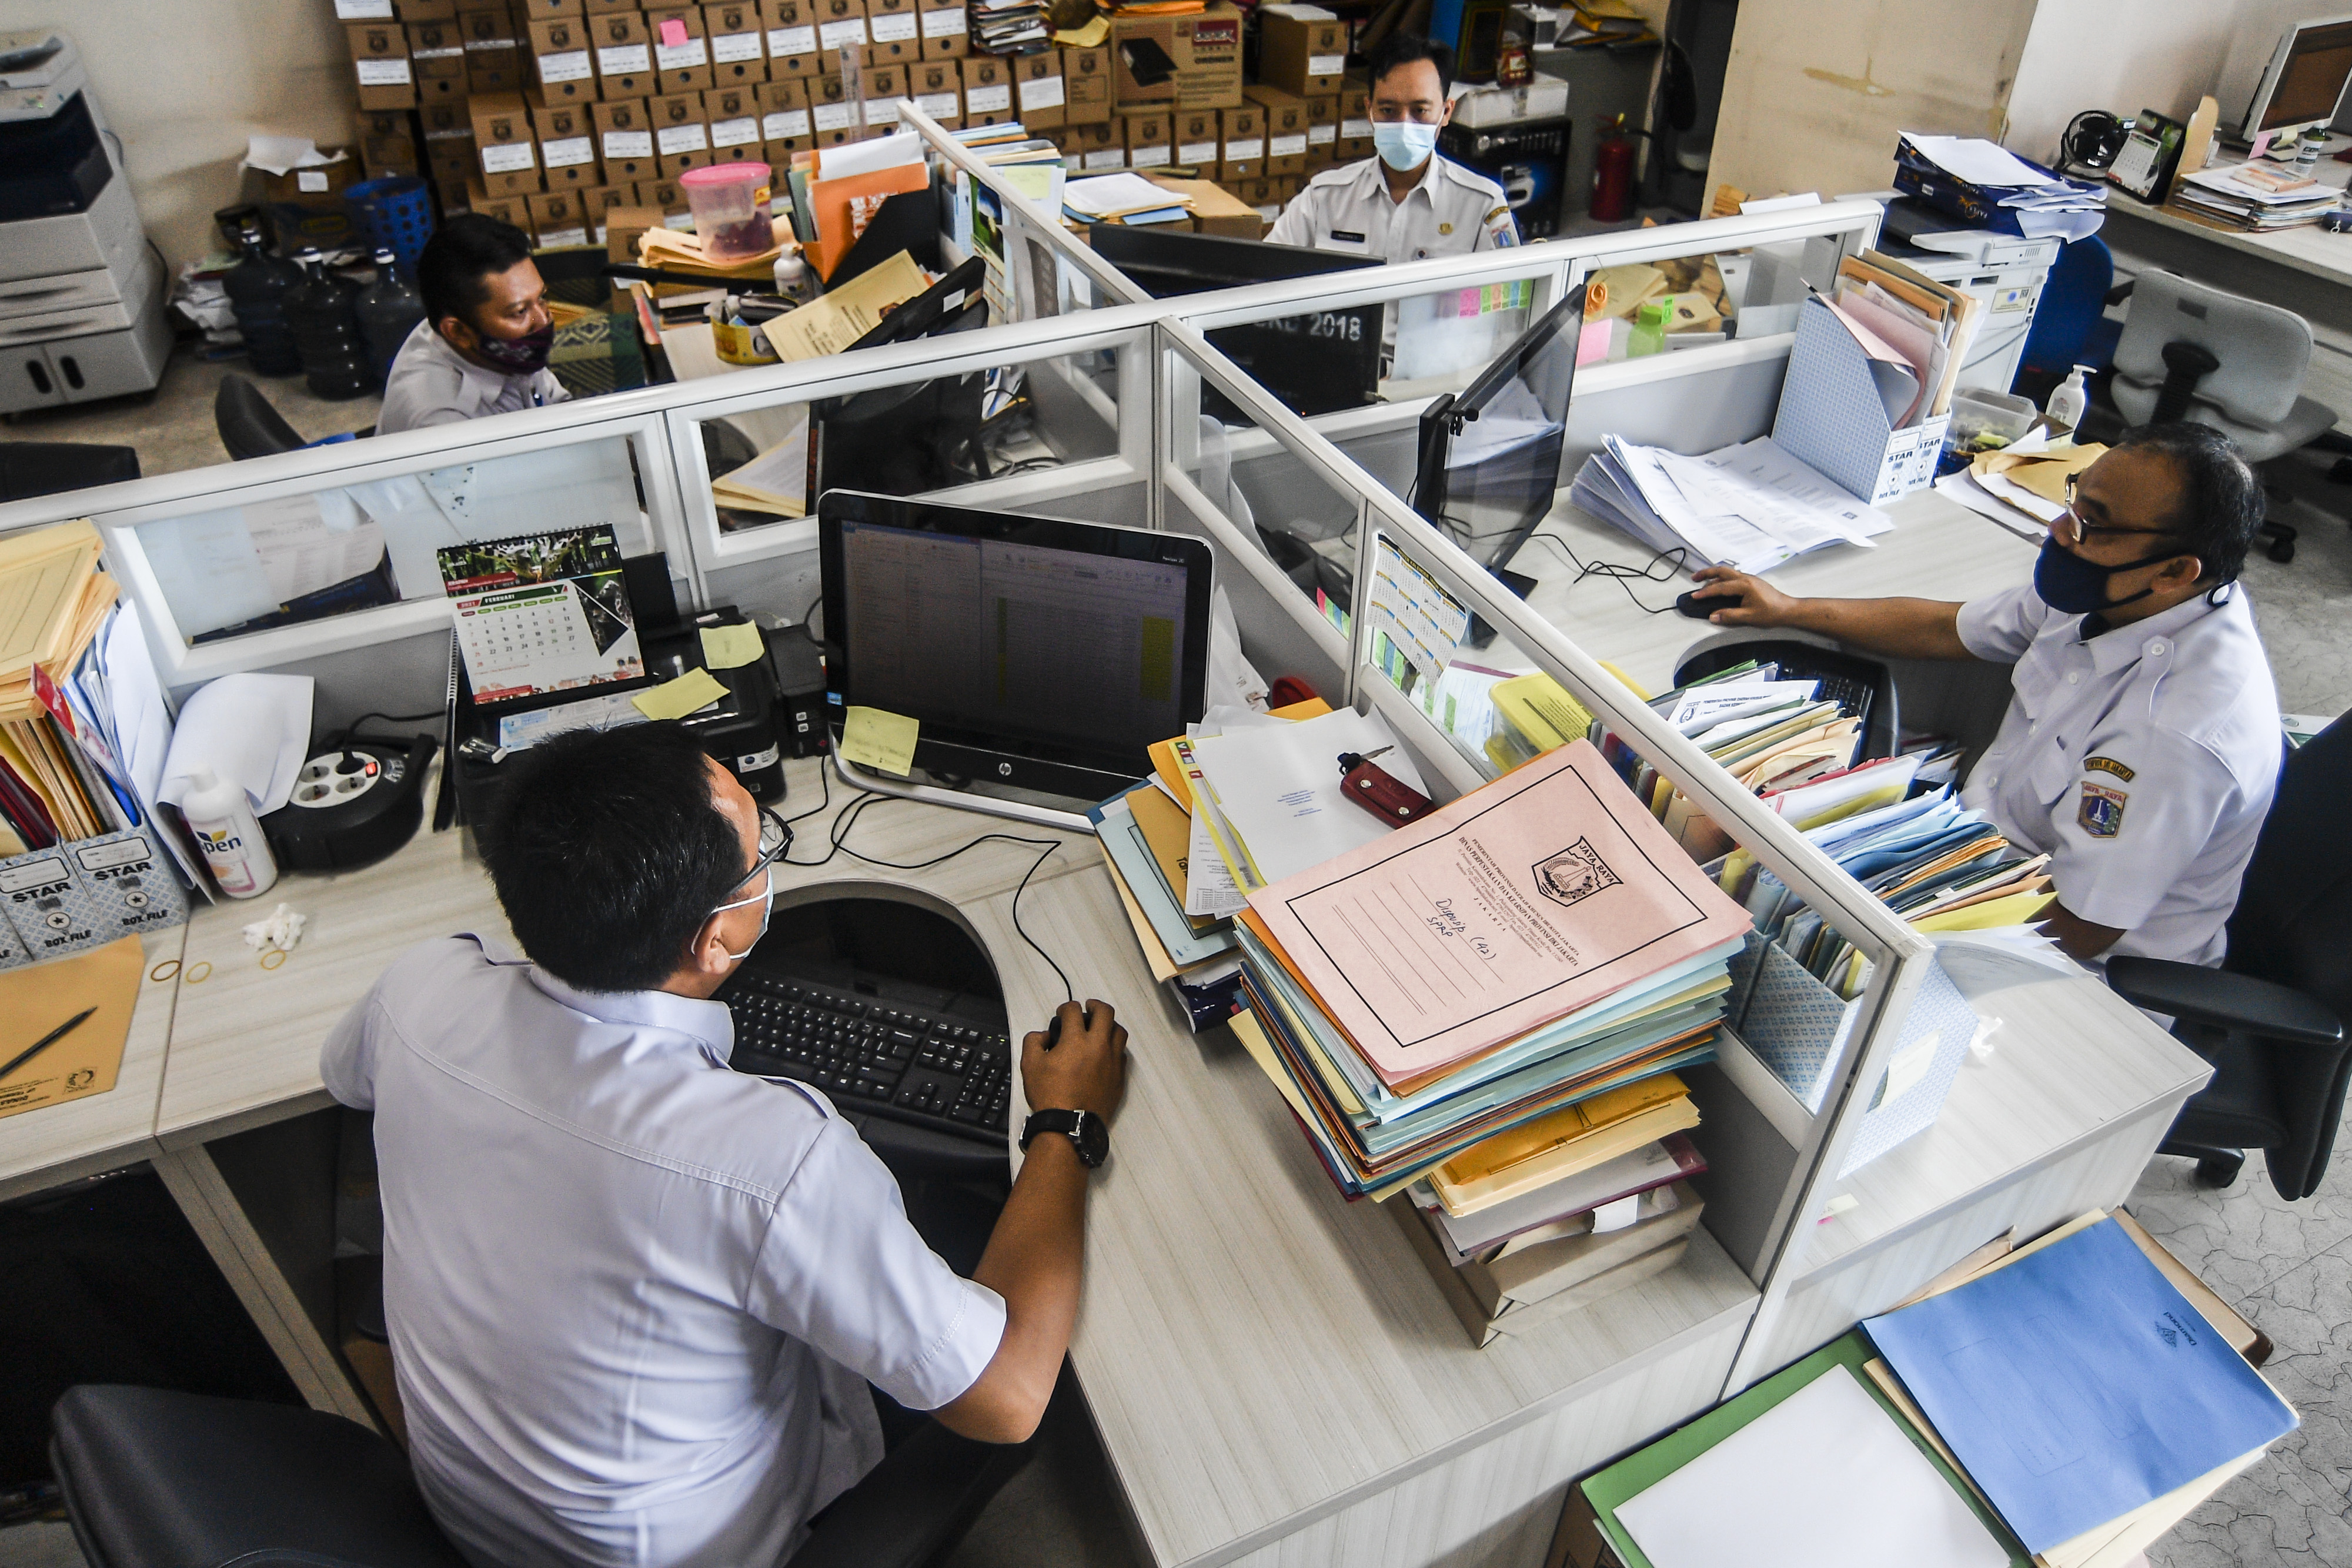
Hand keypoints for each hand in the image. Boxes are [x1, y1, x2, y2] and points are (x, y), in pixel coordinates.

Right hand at [1021, 999, 1128, 1124]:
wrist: (1070, 1125)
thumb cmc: (1050, 1096)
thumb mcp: (1029, 1064)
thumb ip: (1034, 1041)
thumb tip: (1044, 1036)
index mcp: (1076, 1041)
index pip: (1074, 1011)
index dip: (1066, 1008)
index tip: (1062, 1013)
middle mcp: (1098, 1047)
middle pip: (1105, 1012)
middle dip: (1095, 1005)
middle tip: (1088, 1008)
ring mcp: (1112, 1062)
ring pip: (1119, 1031)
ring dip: (1109, 1025)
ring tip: (1099, 1028)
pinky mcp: (1119, 1077)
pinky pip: (1122, 1054)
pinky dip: (1114, 1047)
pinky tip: (1105, 1052)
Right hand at [1689, 565, 1800, 626]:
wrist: (1788, 609)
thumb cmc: (1772, 612)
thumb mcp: (1749, 617)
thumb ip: (1729, 616)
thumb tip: (1713, 616)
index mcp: (1744, 585)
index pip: (1720, 587)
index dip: (1705, 592)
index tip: (1695, 596)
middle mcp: (1746, 578)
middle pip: (1721, 571)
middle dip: (1706, 573)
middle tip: (1694, 578)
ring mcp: (1749, 578)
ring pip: (1727, 572)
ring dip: (1713, 574)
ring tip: (1702, 580)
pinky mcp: (1751, 582)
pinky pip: (1733, 575)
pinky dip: (1722, 578)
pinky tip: (1719, 584)